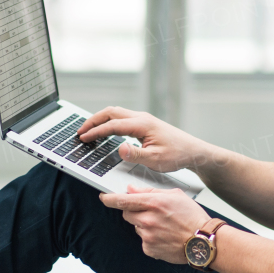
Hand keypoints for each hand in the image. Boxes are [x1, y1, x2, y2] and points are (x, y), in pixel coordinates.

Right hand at [78, 106, 210, 173]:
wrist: (193, 151)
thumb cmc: (177, 155)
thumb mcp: (156, 160)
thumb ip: (136, 154)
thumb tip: (119, 148)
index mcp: (142, 125)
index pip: (112, 125)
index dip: (96, 132)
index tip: (83, 138)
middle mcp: (141, 118)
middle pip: (110, 112)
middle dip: (93, 121)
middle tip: (80, 132)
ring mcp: (143, 119)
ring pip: (115, 113)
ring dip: (100, 120)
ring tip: (88, 131)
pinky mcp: (144, 124)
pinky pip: (121, 118)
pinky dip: (109, 122)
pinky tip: (105, 131)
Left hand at [100, 185, 210, 263]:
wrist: (204, 241)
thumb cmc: (193, 217)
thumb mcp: (174, 195)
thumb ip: (150, 191)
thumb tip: (132, 189)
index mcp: (154, 203)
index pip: (122, 200)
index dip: (109, 198)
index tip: (104, 197)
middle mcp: (148, 220)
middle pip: (127, 214)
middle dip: (133, 211)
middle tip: (150, 212)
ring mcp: (148, 236)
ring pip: (136, 227)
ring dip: (145, 225)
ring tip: (164, 226)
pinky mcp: (149, 249)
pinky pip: (143, 240)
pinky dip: (151, 238)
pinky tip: (165, 236)